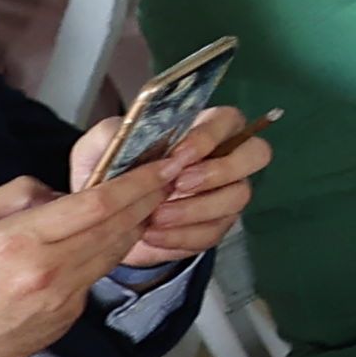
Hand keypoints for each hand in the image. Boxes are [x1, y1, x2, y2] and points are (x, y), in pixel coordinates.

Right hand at [0, 157, 183, 356]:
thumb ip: (14, 198)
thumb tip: (57, 193)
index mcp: (20, 241)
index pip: (98, 204)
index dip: (138, 181)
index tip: (164, 164)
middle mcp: (49, 273)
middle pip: (118, 228)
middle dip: (150, 198)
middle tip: (172, 175)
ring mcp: (61, 302)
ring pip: (113, 255)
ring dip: (136, 226)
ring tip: (150, 201)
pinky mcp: (64, 323)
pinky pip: (93, 280)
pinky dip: (106, 255)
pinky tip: (108, 239)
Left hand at [118, 111, 268, 266]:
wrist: (105, 222)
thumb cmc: (111, 174)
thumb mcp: (99, 148)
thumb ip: (111, 134)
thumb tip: (134, 135)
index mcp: (202, 129)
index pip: (228, 120)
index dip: (210, 136)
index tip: (178, 155)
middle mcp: (224, 158)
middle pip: (256, 153)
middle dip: (221, 170)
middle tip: (181, 185)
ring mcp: (226, 193)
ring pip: (237, 197)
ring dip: (195, 209)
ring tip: (157, 216)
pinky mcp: (216, 226)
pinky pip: (213, 232)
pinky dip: (181, 236)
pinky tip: (152, 234)